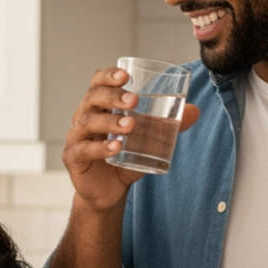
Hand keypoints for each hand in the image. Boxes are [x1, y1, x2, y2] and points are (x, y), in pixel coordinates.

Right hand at [61, 66, 198, 211]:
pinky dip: (99, 148)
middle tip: (134, 101)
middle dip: (112, 96)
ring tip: (130, 126)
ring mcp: (76, 137)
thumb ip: (167, 126)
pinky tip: (115, 148)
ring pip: (87, 122)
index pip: (98, 83)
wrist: (109, 192)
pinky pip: (82, 149)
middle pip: (91, 98)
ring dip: (109, 122)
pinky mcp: (73, 158)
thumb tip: (194, 111)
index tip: (126, 76)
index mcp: (99, 107)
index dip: (108, 76)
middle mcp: (84, 117)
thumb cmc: (125, 159)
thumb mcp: (148, 140)